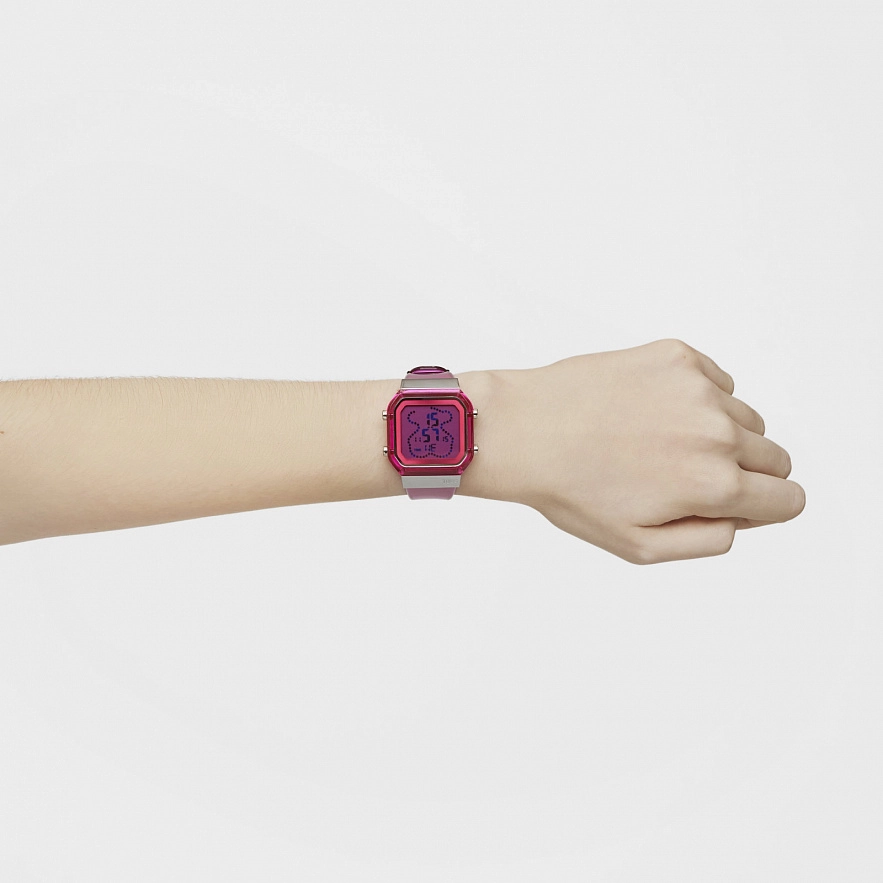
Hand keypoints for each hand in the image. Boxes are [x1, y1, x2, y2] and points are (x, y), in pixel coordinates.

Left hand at [480, 338, 805, 564]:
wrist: (523, 429)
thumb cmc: (572, 490)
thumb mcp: (639, 546)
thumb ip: (708, 540)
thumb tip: (743, 519)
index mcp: (715, 485)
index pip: (790, 499)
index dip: (764, 508)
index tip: (729, 504)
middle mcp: (717, 431)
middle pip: (774, 457)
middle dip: (742, 472)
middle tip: (682, 476)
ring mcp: (698, 387)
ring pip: (744, 418)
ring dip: (716, 433)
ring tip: (656, 442)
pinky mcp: (677, 355)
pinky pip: (716, 382)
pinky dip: (694, 398)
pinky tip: (647, 410)